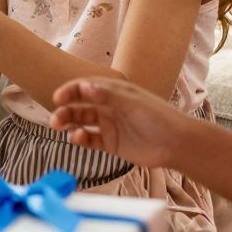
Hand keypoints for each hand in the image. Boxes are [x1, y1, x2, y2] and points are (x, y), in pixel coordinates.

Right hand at [48, 78, 191, 168]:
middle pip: (80, 105)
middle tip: (55, 118)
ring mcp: (109, 125)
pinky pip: (90, 139)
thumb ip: (108, 96)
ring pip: (81, 121)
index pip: (85, 87)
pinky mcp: (111, 143)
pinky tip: (77, 138)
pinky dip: (80, 138)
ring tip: (58, 127)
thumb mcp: (132, 103)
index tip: (58, 97)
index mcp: (113, 92)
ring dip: (68, 122)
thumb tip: (84, 87)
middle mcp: (108, 106)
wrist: (176, 144)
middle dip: (65, 109)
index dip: (70, 90)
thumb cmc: (158, 118)